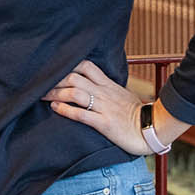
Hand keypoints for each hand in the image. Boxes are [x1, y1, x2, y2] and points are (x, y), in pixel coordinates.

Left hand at [44, 59, 184, 155]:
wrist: (152, 129)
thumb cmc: (136, 114)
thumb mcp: (121, 95)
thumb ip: (106, 88)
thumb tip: (91, 85)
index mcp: (108, 84)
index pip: (86, 66)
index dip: (68, 65)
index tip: (54, 70)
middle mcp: (104, 93)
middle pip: (75, 77)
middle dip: (55, 79)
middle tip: (41, 84)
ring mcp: (104, 107)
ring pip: (75, 93)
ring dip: (56, 93)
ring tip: (42, 96)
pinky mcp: (104, 123)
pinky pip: (82, 114)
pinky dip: (66, 110)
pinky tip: (55, 108)